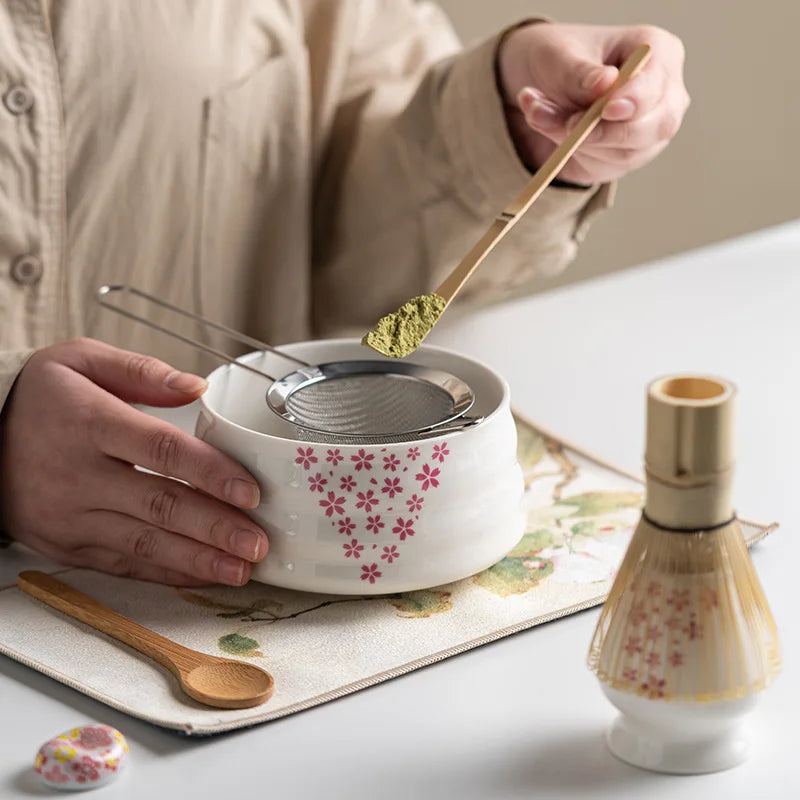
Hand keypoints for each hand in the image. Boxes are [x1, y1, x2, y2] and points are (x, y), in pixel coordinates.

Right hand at [0, 338, 267, 585]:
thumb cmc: (39, 398)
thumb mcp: (79, 360)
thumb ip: (141, 372)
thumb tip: (197, 386)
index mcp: (89, 423)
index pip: (161, 451)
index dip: (210, 473)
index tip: (251, 491)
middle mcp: (78, 475)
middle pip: (160, 505)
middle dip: (215, 528)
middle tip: (257, 543)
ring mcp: (71, 516)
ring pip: (145, 543)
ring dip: (198, 560)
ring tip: (242, 569)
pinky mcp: (66, 546)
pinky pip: (123, 564)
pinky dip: (166, 573)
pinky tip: (201, 575)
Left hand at [496, 23, 689, 184]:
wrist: (546, 84)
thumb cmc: (561, 59)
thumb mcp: (560, 56)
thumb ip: (581, 73)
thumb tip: (605, 84)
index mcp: (659, 52)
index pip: (657, 83)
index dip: (635, 99)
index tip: (607, 109)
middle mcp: (665, 95)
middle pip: (652, 127)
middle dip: (601, 131)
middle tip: (565, 124)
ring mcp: (650, 131)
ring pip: (624, 153)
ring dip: (576, 142)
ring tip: (539, 115)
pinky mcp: (629, 157)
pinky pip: (604, 166)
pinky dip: (572, 153)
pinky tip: (551, 129)